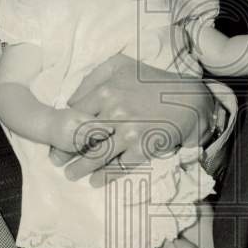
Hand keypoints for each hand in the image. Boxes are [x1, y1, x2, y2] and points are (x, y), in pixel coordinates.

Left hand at [48, 53, 214, 184]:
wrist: (189, 100)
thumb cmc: (153, 81)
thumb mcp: (122, 65)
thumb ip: (94, 76)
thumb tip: (72, 98)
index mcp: (106, 91)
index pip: (75, 114)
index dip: (65, 127)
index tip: (58, 137)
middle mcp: (114, 112)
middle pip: (82, 138)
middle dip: (66, 152)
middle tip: (57, 162)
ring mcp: (128, 132)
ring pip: (97, 155)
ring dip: (81, 168)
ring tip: (71, 175)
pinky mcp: (142, 149)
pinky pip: (119, 166)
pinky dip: (105, 176)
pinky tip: (95, 182)